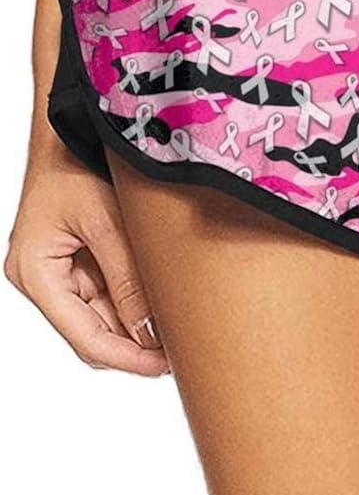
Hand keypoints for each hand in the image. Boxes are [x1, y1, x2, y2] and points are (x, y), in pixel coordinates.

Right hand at [6, 145, 169, 374]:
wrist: (71, 127)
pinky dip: (136, 304)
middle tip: (184, 353)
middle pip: (94, 335)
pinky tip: (166, 307)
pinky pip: (108, 297)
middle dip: (137, 346)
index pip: (85, 338)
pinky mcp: (79, 264)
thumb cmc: (76, 163)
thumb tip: (152, 333)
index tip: (167, 367)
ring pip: (105, 320)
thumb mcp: (106, 222)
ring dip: (139, 327)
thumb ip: (127, 279)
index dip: (128, 359)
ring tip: (181, 330)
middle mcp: (43, 281)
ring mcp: (60, 274)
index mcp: (36, 274)